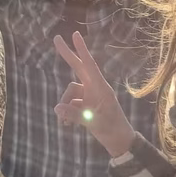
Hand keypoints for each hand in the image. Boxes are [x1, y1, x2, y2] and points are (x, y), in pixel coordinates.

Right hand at [53, 32, 136, 157]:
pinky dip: (67, 113)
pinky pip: (71, 104)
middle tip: (56, 38)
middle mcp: (94, 88)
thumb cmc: (111, 129)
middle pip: (78, 68)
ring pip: (70, 93)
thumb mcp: (92, 122)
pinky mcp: (86, 104)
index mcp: (100, 87)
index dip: (81, 49)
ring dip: (65, 106)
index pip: (88, 65)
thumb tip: (57, 107)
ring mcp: (90, 96)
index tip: (75, 34)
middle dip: (67, 55)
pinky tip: (67, 126)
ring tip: (64, 124)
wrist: (119, 142)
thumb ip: (74, 114)